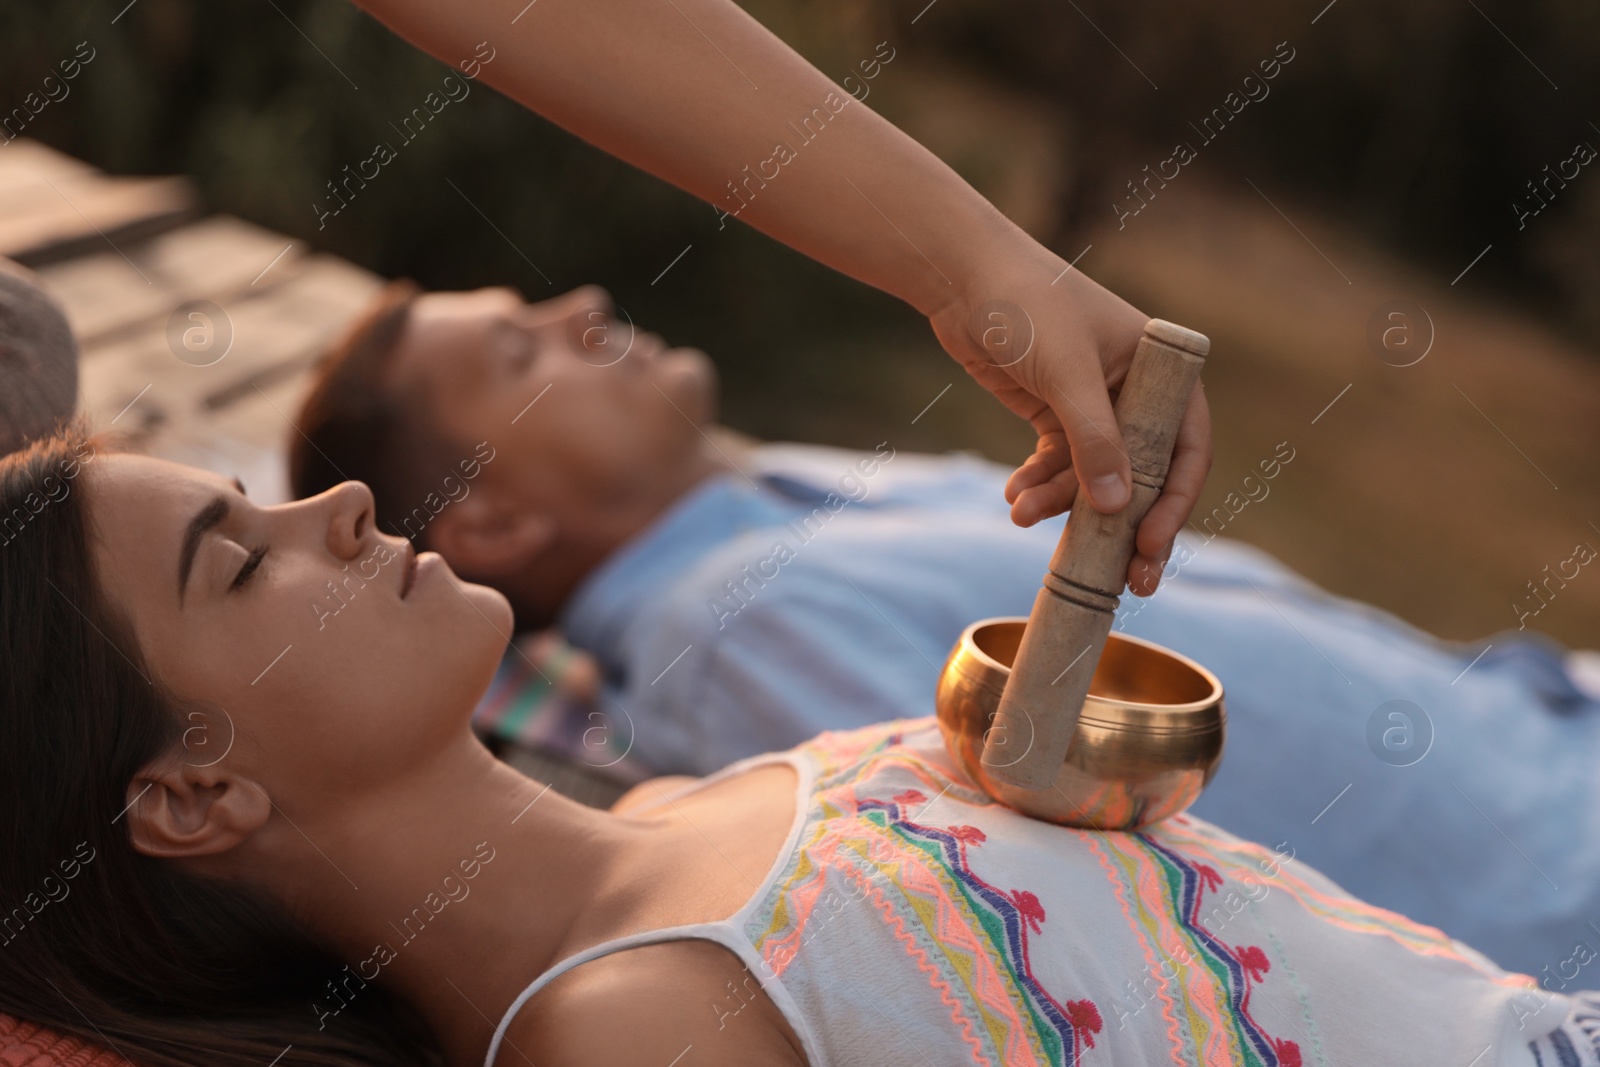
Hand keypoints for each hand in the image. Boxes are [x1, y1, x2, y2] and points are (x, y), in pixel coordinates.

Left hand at [926, 241, 1212, 595]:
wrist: (961, 277)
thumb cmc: (1025, 305)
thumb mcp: (1066, 374)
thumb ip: (1094, 441)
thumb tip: (1120, 508)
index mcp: (1159, 369)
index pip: (1184, 448)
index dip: (1173, 503)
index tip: (1151, 546)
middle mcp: (1134, 391)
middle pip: (1142, 474)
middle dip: (1124, 525)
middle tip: (1124, 581)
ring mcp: (1093, 405)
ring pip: (1090, 476)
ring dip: (1060, 503)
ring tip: (1021, 514)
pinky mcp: (1053, 413)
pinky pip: (1057, 465)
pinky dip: (1038, 486)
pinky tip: (1014, 497)